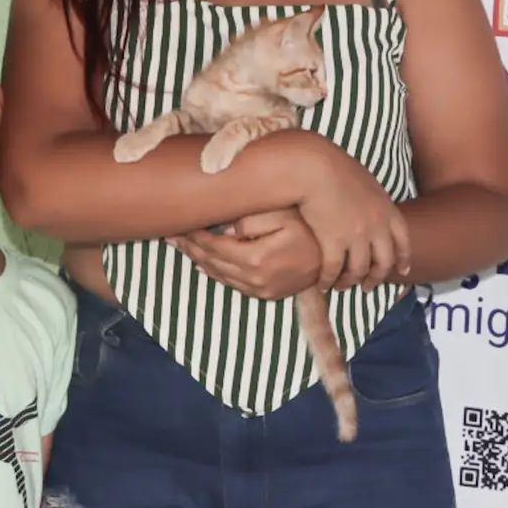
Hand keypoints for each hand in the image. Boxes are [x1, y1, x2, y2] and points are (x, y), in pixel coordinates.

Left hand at [170, 208, 320, 300]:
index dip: (193, 237)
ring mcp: (264, 290)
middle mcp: (256, 279)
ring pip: (221, 277)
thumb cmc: (309, 224)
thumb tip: (225, 229)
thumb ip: (249, 219)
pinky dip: (218, 275)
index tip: (177, 226)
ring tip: (183, 248)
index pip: (213, 248)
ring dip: (200, 262)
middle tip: (171, 236)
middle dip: (190, 249)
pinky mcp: (270, 294)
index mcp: (255, 259)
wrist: (337, 249)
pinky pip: (235, 286)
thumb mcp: (280, 213)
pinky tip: (206, 266)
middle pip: (212, 264)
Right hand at [294, 140, 411, 291]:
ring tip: (341, 286)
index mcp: (387, 211)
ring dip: (350, 282)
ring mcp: (356, 237)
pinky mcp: (333, 243)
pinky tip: (322, 284)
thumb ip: (374, 202)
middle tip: (368, 287)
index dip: (404, 258)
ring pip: (358, 271)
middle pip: (383, 263)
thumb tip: (371, 209)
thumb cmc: (336, 169)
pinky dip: (328, 280)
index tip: (402, 271)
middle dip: (376, 278)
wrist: (315, 169)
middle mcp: (377, 227)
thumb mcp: (366, 184)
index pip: (403, 241)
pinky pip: (333, 270)